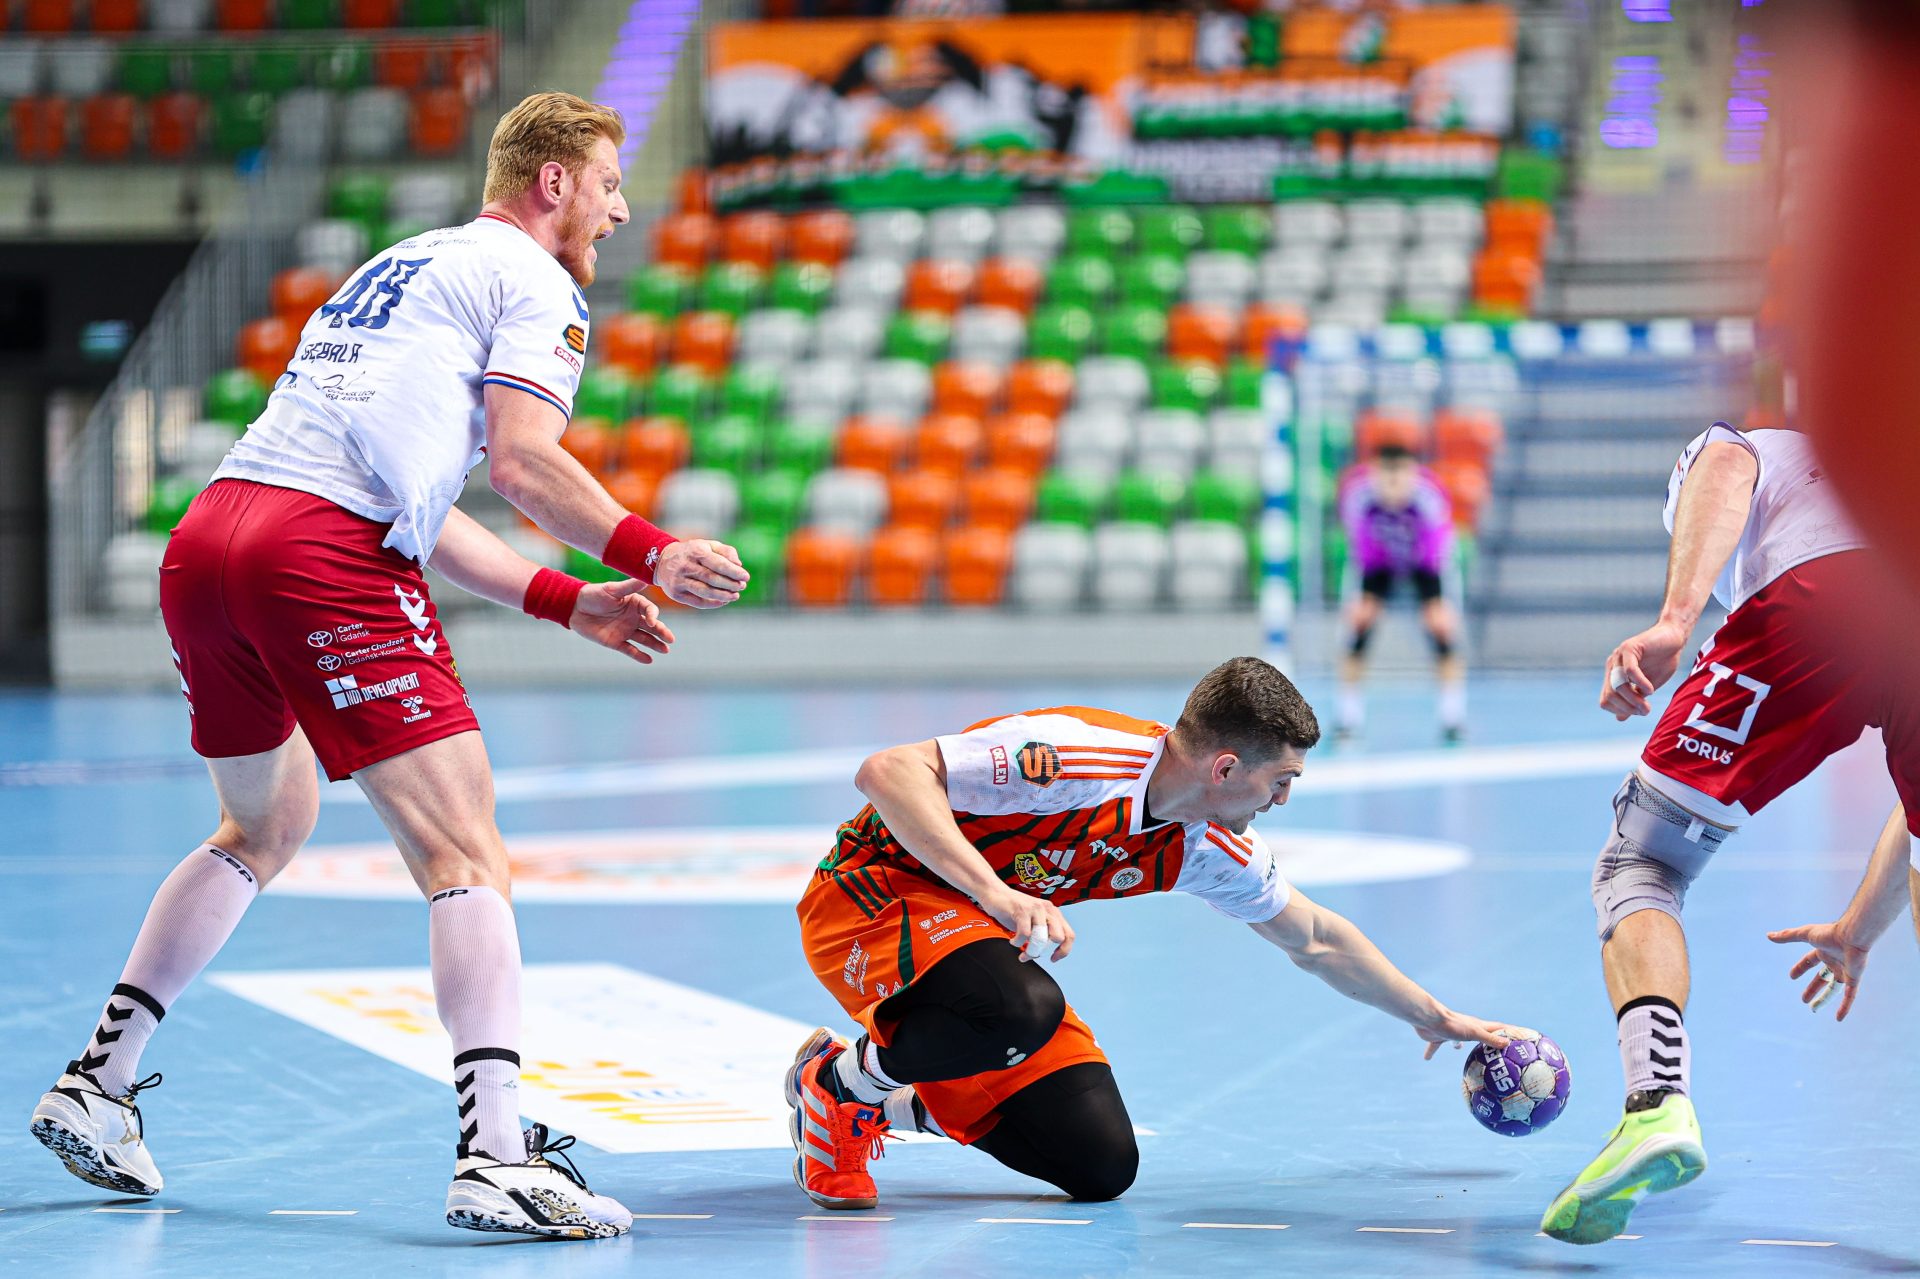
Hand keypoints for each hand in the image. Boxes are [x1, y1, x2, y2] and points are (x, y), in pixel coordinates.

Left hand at [569, 578, 674, 663]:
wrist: (575, 607)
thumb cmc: (594, 594)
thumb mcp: (612, 589)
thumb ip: (630, 586)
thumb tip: (647, 579)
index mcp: (635, 604)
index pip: (650, 610)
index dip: (653, 616)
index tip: (652, 621)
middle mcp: (633, 618)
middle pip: (652, 627)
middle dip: (662, 633)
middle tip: (670, 640)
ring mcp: (625, 631)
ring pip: (644, 639)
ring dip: (655, 644)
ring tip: (665, 650)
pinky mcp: (616, 642)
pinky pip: (630, 650)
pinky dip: (639, 655)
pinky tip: (649, 660)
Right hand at [655, 539, 749, 608]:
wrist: (661, 560)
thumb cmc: (692, 552)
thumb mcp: (707, 545)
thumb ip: (725, 551)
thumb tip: (738, 564)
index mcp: (695, 551)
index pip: (718, 564)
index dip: (734, 572)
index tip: (746, 577)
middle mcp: (685, 566)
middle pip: (712, 578)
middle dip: (730, 584)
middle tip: (742, 586)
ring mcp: (679, 581)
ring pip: (704, 592)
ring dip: (723, 595)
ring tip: (735, 596)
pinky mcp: (676, 593)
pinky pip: (697, 602)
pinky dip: (712, 604)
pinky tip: (723, 601)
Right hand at [984, 888, 1073, 963]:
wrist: (995, 892)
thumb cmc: (1013, 910)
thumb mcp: (1032, 922)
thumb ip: (1040, 934)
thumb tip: (1039, 954)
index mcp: (1053, 913)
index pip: (1069, 935)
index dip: (1063, 951)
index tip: (1053, 958)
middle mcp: (1048, 909)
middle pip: (1059, 937)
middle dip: (1045, 951)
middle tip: (1031, 954)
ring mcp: (1036, 908)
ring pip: (1041, 938)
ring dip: (1030, 950)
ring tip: (1021, 951)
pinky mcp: (1022, 910)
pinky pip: (1025, 934)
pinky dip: (1018, 942)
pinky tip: (1013, 941)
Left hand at [1411, 1009, 1539, 1060]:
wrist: (1428, 1019)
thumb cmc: (1453, 1024)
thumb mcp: (1475, 1033)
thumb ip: (1489, 1038)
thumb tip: (1508, 1043)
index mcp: (1477, 1026)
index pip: (1497, 1027)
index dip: (1509, 1030)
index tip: (1521, 1034)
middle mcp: (1465, 1028)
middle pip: (1479, 1034)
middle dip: (1487, 1040)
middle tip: (1495, 1049)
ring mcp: (1451, 1033)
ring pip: (1458, 1040)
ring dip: (1460, 1044)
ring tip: (1462, 1051)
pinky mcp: (1437, 1037)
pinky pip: (1435, 1046)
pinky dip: (1432, 1051)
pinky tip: (1426, 1059)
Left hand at [1600, 618, 1690, 719]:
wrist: (1673, 638)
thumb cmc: (1662, 661)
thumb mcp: (1647, 686)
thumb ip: (1634, 700)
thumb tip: (1620, 718)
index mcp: (1613, 676)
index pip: (1606, 701)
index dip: (1621, 710)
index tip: (1639, 712)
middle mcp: (1612, 666)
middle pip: (1609, 696)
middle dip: (1627, 708)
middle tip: (1645, 711)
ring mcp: (1619, 656)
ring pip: (1618, 685)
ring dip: (1633, 699)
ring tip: (1648, 705)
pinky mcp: (1630, 648)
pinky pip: (1629, 671)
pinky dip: (1640, 683)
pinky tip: (1650, 689)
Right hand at [1767, 919, 1870, 1019]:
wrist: (1852, 937)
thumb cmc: (1829, 933)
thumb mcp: (1804, 935)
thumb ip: (1787, 935)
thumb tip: (1769, 935)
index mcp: (1824, 951)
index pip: (1810, 961)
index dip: (1801, 968)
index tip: (1792, 977)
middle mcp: (1835, 961)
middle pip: (1822, 978)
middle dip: (1813, 988)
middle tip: (1804, 1000)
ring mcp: (1845, 971)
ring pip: (1834, 989)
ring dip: (1824, 999)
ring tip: (1813, 1009)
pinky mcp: (1854, 979)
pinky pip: (1849, 996)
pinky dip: (1844, 1007)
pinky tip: (1839, 1018)